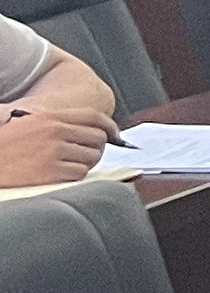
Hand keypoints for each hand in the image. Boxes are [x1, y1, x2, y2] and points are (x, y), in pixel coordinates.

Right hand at [0, 101, 115, 187]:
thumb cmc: (2, 143)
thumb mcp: (24, 121)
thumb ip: (52, 121)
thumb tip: (82, 126)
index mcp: (49, 117)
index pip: (93, 117)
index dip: (110, 126)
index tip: (115, 134)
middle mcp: (56, 132)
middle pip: (98, 138)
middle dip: (97, 147)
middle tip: (87, 154)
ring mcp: (55, 153)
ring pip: (92, 157)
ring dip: (86, 162)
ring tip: (69, 164)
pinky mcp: (52, 173)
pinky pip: (80, 173)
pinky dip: (76, 175)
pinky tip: (62, 174)